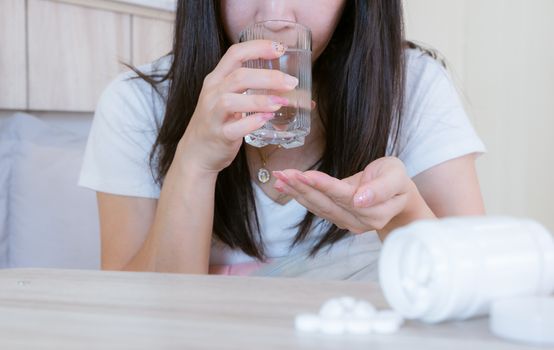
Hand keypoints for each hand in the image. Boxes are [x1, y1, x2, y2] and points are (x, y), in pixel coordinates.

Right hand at [176, 40, 298, 173]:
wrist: (197, 152)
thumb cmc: (219, 122)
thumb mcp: (228, 97)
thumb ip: (251, 88)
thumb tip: (290, 88)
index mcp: (216, 79)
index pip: (235, 54)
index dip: (258, 48)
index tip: (280, 49)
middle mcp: (212, 94)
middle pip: (239, 77)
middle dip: (268, 77)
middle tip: (291, 82)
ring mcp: (213, 115)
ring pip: (231, 101)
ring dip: (260, 100)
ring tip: (281, 102)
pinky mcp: (218, 135)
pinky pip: (234, 128)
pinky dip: (252, 123)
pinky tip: (266, 119)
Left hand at [272, 157, 434, 236]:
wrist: (398, 194)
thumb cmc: (397, 181)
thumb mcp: (397, 176)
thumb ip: (382, 188)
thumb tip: (360, 200)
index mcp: (374, 212)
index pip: (344, 197)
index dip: (324, 186)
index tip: (306, 175)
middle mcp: (358, 222)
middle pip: (326, 203)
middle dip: (303, 187)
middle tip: (284, 173)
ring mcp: (346, 222)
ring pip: (318, 205)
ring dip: (296, 191)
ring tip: (280, 176)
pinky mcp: (337, 217)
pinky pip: (316, 206)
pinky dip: (299, 194)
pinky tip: (284, 185)